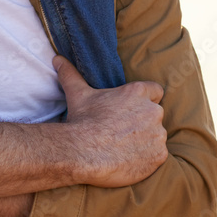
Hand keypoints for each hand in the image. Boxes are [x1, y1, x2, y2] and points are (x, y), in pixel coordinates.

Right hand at [55, 56, 167, 186]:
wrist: (84, 152)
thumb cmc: (82, 120)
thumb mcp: (76, 93)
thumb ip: (70, 74)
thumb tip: (57, 59)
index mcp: (137, 93)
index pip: (155, 90)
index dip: (145, 98)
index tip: (132, 107)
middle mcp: (153, 111)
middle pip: (154, 114)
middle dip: (143, 121)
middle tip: (122, 129)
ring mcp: (158, 135)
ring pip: (156, 135)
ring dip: (145, 139)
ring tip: (123, 145)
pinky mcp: (159, 155)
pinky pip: (157, 155)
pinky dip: (146, 157)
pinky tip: (128, 158)